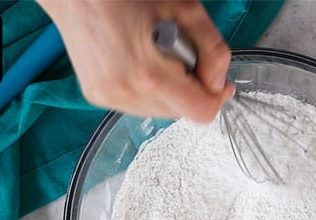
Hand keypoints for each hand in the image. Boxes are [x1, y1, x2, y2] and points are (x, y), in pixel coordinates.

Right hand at [38, 0, 232, 121]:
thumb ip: (213, 50)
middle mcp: (126, 92)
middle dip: (190, 88)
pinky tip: (137, 61)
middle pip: (183, 113)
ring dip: (169, 90)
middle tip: (177, 54)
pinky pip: (139, 105)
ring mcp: (110, 97)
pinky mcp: (97, 96)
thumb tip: (217, 82)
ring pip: (162, 112)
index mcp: (148, 75)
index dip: (216, 97)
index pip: (201, 112)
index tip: (216, 81)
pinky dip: (148, 89)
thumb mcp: (186, 10)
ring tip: (153, 55)